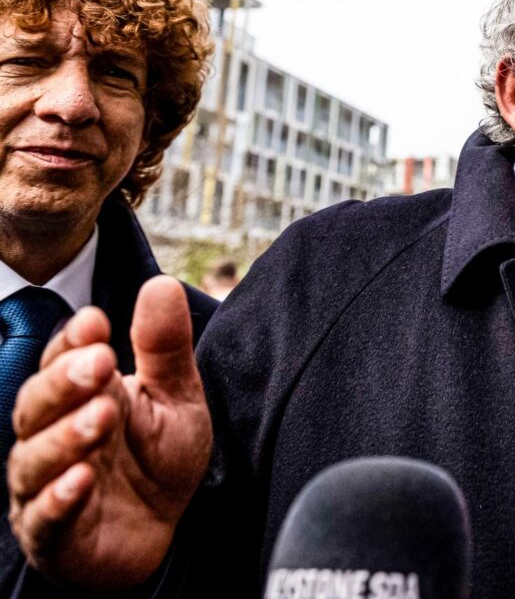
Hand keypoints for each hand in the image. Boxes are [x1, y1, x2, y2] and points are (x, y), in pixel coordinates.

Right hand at [8, 276, 211, 588]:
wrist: (163, 530)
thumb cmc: (159, 458)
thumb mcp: (176, 398)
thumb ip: (165, 348)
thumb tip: (161, 284)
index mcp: (78, 396)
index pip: (60, 361)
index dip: (72, 342)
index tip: (96, 321)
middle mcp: (50, 436)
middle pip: (36, 403)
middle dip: (64, 382)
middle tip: (99, 362)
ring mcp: (44, 486)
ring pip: (34, 458)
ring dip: (66, 436)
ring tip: (101, 417)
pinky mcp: (52, 535)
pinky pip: (44, 518)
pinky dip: (59, 499)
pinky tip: (81, 480)